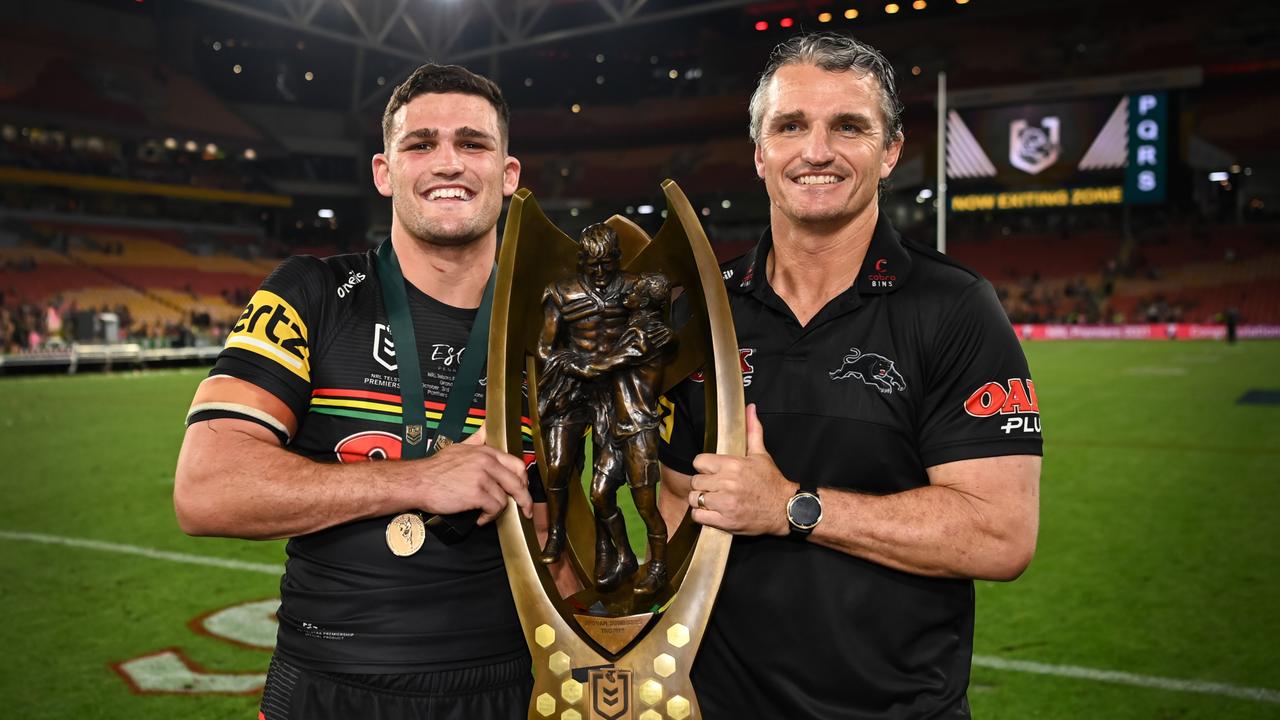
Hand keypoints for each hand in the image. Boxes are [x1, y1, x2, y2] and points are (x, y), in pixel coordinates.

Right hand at [410, 423, 532, 525]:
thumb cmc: (435, 468)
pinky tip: (480, 518)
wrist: (417, 481)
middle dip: (524, 499)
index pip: (517, 464)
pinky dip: (488, 517)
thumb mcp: (458, 447)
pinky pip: (494, 509)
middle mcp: (486, 462)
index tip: (524, 490)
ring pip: (504, 498)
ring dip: (497, 510)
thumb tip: (485, 428)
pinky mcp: (476, 493)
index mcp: (485, 451)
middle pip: (517, 482)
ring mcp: (482, 477)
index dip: (523, 479)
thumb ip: (476, 440)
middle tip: (524, 510)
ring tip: (485, 513)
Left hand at [687, 404, 793, 535]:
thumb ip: (752, 431)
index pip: (699, 462)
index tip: (711, 472)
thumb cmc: (771, 482)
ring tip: (712, 500)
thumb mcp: (761, 454)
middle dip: (703, 485)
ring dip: (701, 500)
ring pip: (695, 498)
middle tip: (713, 488)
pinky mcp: (725, 520)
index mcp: (733, 464)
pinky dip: (702, 515)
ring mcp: (725, 503)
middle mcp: (727, 483)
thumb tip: (750, 408)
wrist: (784, 508)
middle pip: (695, 481)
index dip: (704, 467)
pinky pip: (699, 516)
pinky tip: (713, 512)